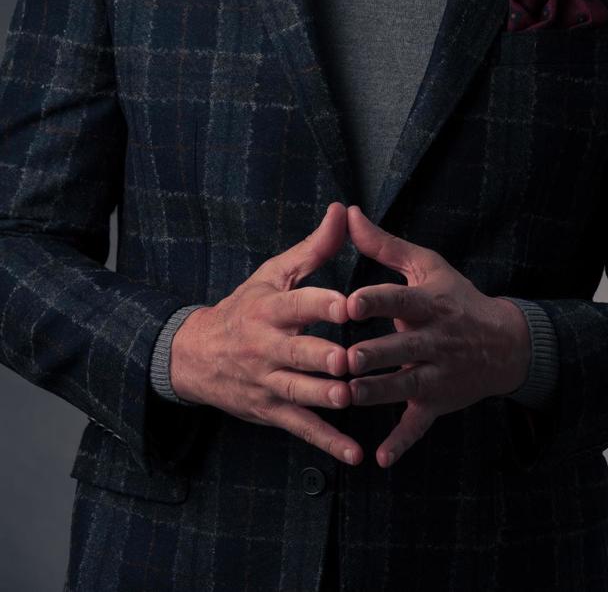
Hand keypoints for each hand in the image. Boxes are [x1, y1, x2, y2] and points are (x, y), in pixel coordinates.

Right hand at [170, 202, 363, 465]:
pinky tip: (355, 454)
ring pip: (299, 392)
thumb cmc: (248, 305)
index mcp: (270, 308)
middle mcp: (267, 346)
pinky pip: (301, 428)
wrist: (196, 354)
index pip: (297, 304)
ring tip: (351, 399)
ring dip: (324, 397)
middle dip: (322, 357)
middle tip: (348, 359)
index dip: (322, 305)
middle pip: (297, 352)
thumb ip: (315, 247)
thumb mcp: (275, 272)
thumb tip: (344, 210)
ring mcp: (268, 381)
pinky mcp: (271, 410)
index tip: (348, 306)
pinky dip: (327, 443)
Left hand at [344, 204, 530, 468]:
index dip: (377, 302)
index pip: (400, 300)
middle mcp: (434, 340)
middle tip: (346, 359)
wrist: (504, 343)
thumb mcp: (426, 266)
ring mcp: (437, 374)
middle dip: (374, 355)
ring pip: (404, 386)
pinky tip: (380, 459)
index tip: (351, 303)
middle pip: (400, 348)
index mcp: (429, 304)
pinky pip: (419, 425)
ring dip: (378, 393)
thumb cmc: (456, 298)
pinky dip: (402, 443)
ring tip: (349, 397)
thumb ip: (384, 245)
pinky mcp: (437, 403)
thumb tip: (349, 213)